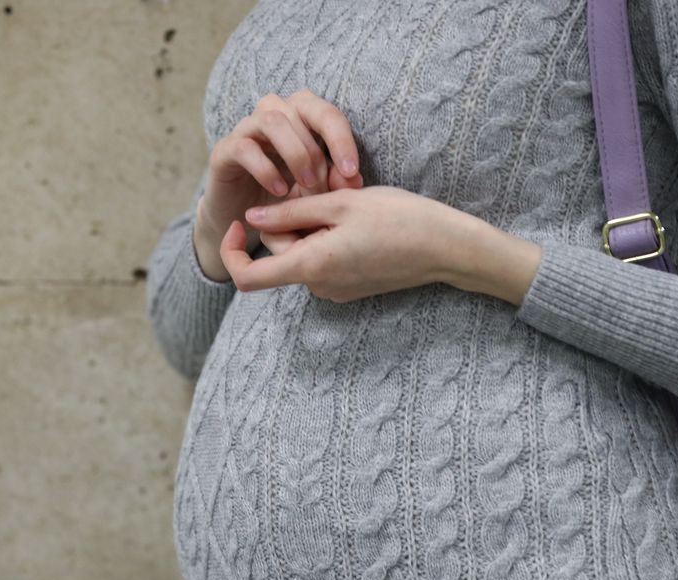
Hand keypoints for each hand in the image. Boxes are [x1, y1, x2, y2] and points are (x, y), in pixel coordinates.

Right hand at [194, 90, 362, 278]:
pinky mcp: (224, 149)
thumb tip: (354, 179)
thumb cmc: (287, 197)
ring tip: (305, 186)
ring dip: (295, 154)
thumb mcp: (317, 191)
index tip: (352, 173)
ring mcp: (246, 128)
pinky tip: (279, 191)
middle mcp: (274, 112)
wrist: (244, 216)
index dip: (342, 140)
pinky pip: (245, 148)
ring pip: (273, 120)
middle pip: (302, 110)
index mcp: (301, 114)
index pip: (327, 113)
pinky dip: (266, 169)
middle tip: (322, 188)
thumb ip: (336, 182)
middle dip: (317, 152)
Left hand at [219, 186, 463, 302]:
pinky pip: (322, 262)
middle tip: (320, 190)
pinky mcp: (350, 288)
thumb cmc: (399, 218)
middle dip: (286, 222)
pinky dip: (325, 239)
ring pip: (300, 255)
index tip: (240, 222)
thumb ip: (290, 211)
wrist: (446, 248)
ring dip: (309, 228)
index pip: (246, 277)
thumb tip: (252, 218)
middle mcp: (318, 286)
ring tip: (344, 205)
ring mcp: (335, 290)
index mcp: (310, 266)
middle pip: (277, 254)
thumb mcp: (340, 202)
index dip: (231, 252)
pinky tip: (355, 222)